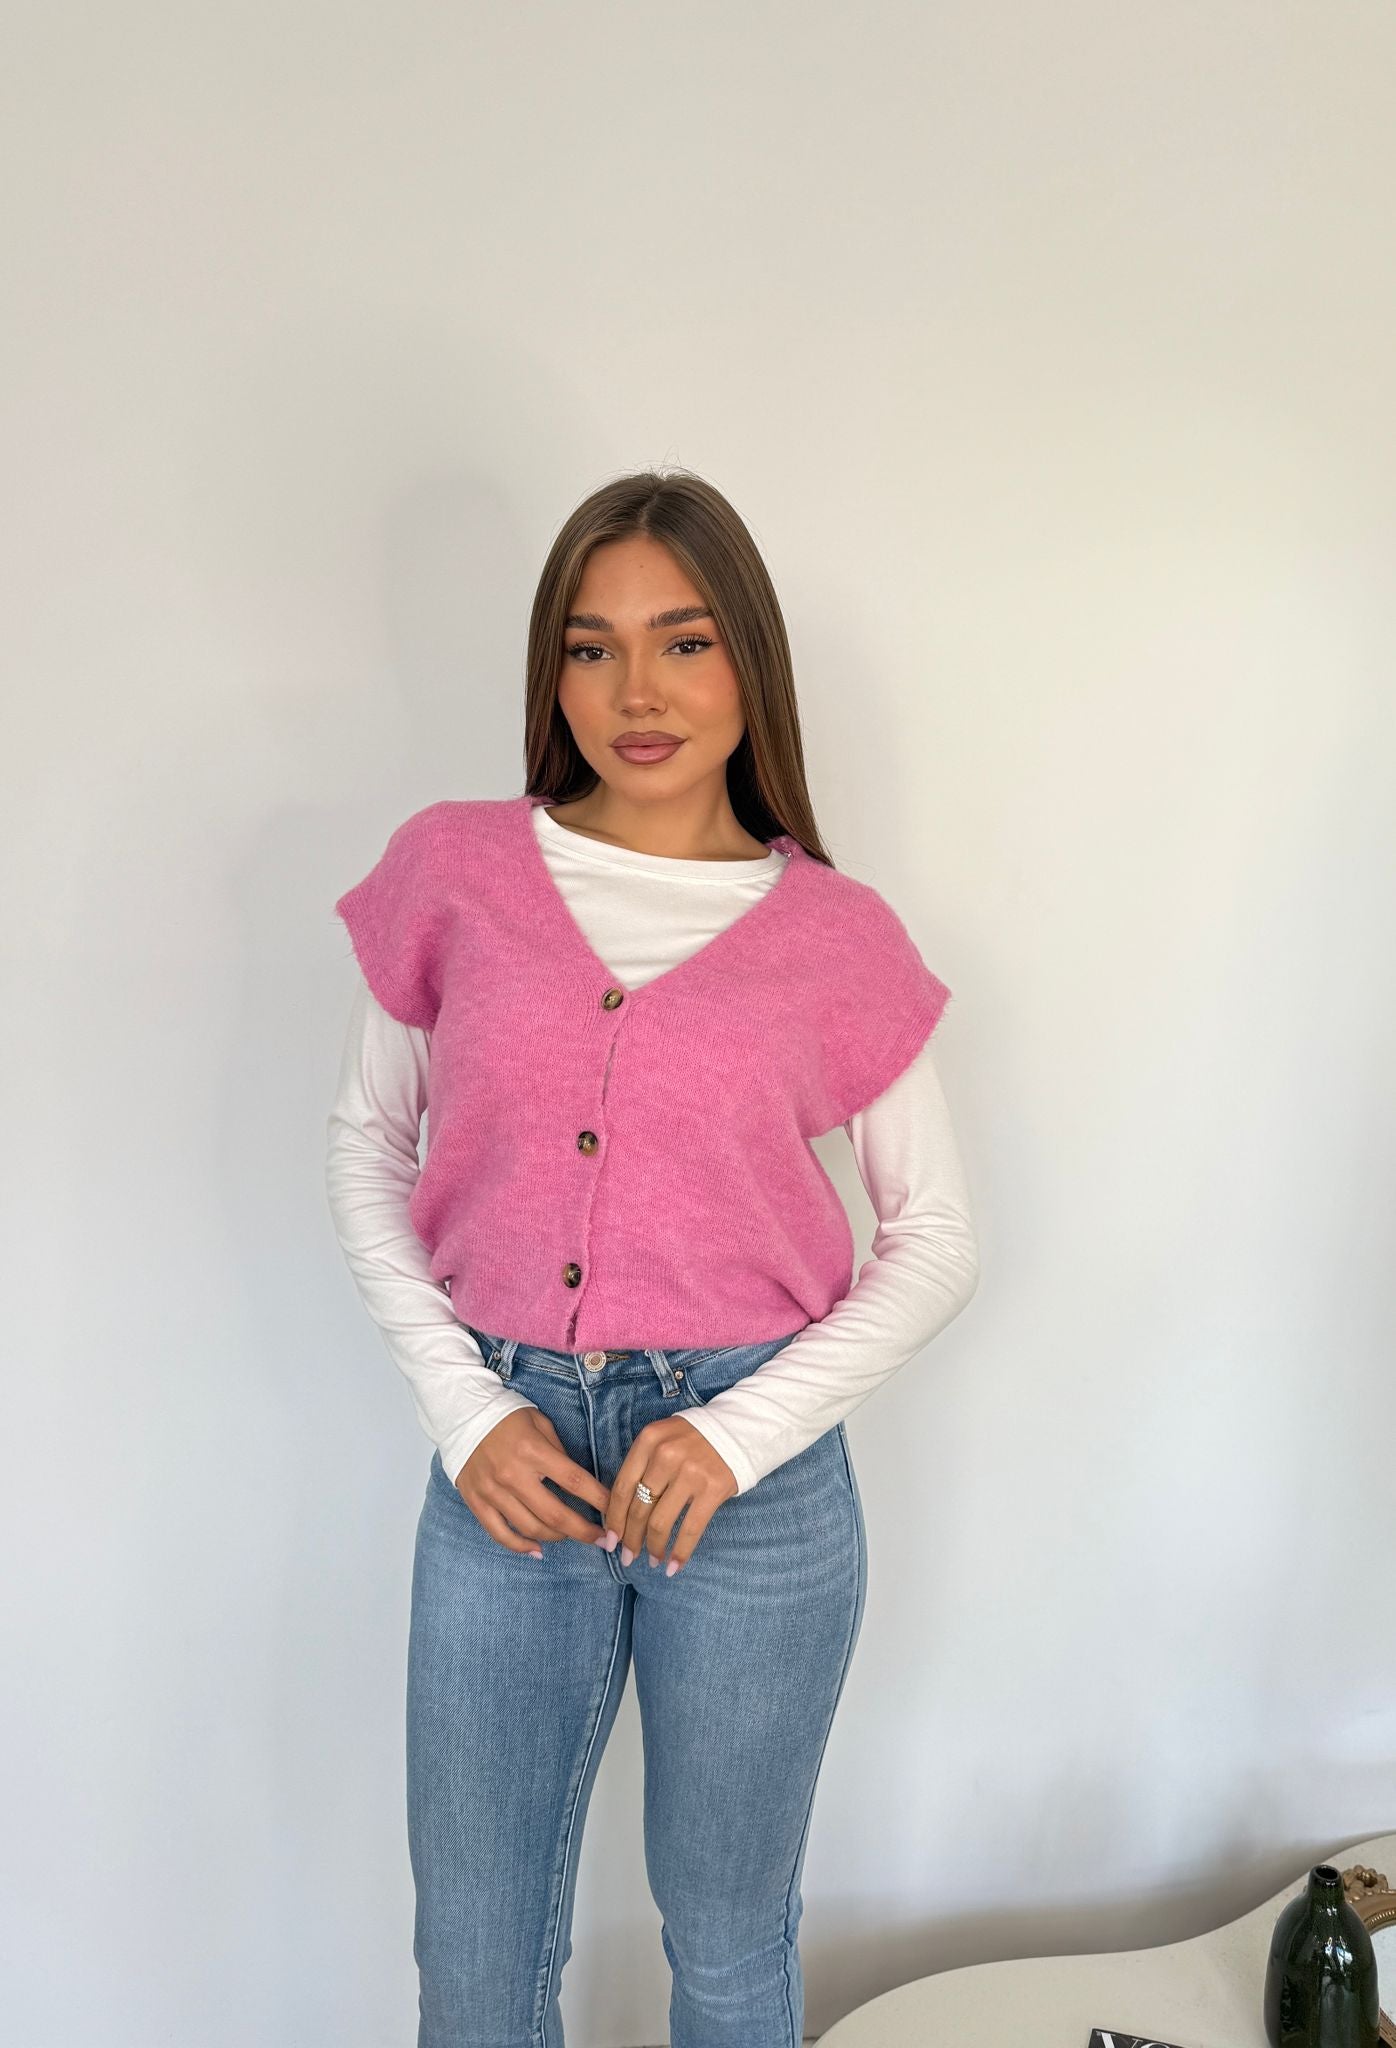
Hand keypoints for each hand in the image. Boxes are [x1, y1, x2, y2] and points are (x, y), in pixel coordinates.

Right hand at [454, 1408, 612, 1557]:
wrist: (462, 1414)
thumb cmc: (508, 1417)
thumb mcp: (541, 1423)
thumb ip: (559, 1453)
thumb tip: (578, 1484)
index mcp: (533, 1451)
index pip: (574, 1481)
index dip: (599, 1500)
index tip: (615, 1513)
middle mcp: (513, 1475)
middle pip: (555, 1515)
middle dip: (585, 1531)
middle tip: (603, 1540)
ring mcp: (493, 1491)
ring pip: (530, 1529)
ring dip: (558, 1538)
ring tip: (572, 1536)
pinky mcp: (477, 1502)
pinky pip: (500, 1534)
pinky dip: (521, 1547)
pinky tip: (538, 1551)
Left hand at [604, 1416, 738, 1573]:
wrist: (739, 1428)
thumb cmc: (694, 1439)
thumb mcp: (663, 1439)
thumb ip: (643, 1465)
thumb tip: (621, 1513)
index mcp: (648, 1440)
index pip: (622, 1488)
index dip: (614, 1519)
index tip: (610, 1540)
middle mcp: (666, 1455)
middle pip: (639, 1508)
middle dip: (631, 1539)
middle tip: (628, 1557)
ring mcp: (690, 1472)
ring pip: (661, 1522)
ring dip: (653, 1548)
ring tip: (652, 1560)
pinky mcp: (713, 1489)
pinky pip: (690, 1529)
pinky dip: (680, 1552)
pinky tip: (674, 1566)